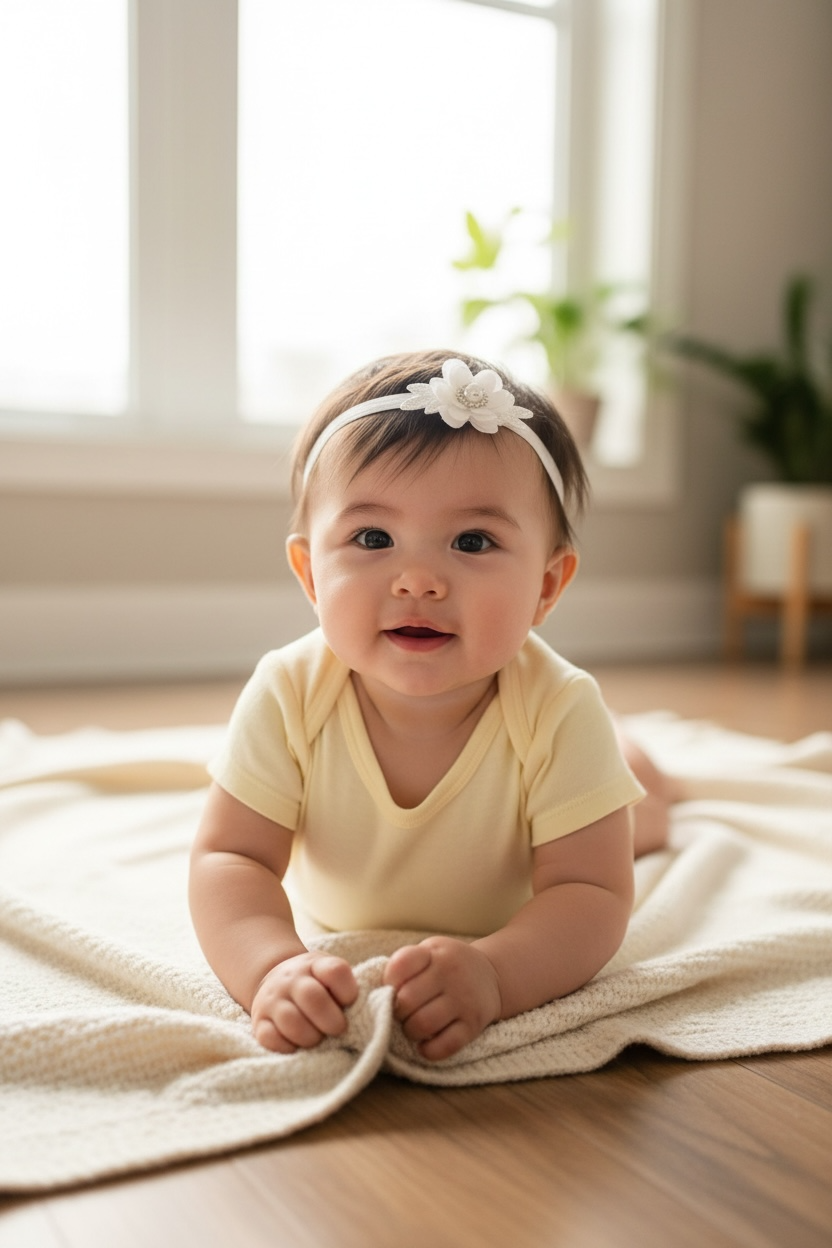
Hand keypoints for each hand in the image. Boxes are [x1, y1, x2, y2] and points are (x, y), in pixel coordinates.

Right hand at [251, 952, 357, 1053]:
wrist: (273, 977)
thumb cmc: (315, 983)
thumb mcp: (330, 973)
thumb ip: (348, 987)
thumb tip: (380, 1010)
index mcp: (315, 965)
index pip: (336, 971)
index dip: (348, 991)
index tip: (350, 1003)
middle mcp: (292, 979)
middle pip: (313, 998)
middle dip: (332, 1021)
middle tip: (339, 1030)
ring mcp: (273, 1000)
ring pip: (291, 1020)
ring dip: (311, 1036)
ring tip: (319, 1040)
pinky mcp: (259, 1022)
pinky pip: (270, 1038)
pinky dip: (287, 1047)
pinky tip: (298, 1046)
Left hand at [383, 936, 501, 1061]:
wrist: (491, 975)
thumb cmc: (448, 965)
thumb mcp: (429, 952)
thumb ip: (405, 966)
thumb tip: (376, 993)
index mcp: (435, 953)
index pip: (400, 965)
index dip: (388, 982)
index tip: (393, 988)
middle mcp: (451, 974)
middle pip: (406, 1000)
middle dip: (396, 1011)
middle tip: (402, 1012)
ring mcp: (464, 1001)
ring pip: (422, 1024)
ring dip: (410, 1031)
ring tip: (413, 1026)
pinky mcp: (473, 1026)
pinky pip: (444, 1046)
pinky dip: (428, 1050)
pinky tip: (426, 1044)